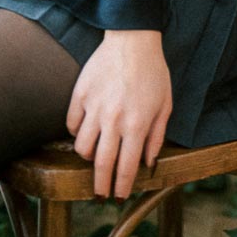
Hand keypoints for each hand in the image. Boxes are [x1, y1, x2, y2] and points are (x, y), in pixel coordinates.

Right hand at [66, 29, 171, 200]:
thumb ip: (156, 137)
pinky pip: (71, 124)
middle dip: (100, 185)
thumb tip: (148, 164)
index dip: (121, 187)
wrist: (132, 39)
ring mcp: (94, 107)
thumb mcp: (165, 105)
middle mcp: (113, 120)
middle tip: (99, 194)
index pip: (125, 168)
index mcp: (136, 125)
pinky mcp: (80, 94)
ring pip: (81, 147)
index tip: (118, 196)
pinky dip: (75, 133)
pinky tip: (85, 132)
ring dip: (87, 158)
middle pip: (101, 165)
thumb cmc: (153, 72)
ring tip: (94, 158)